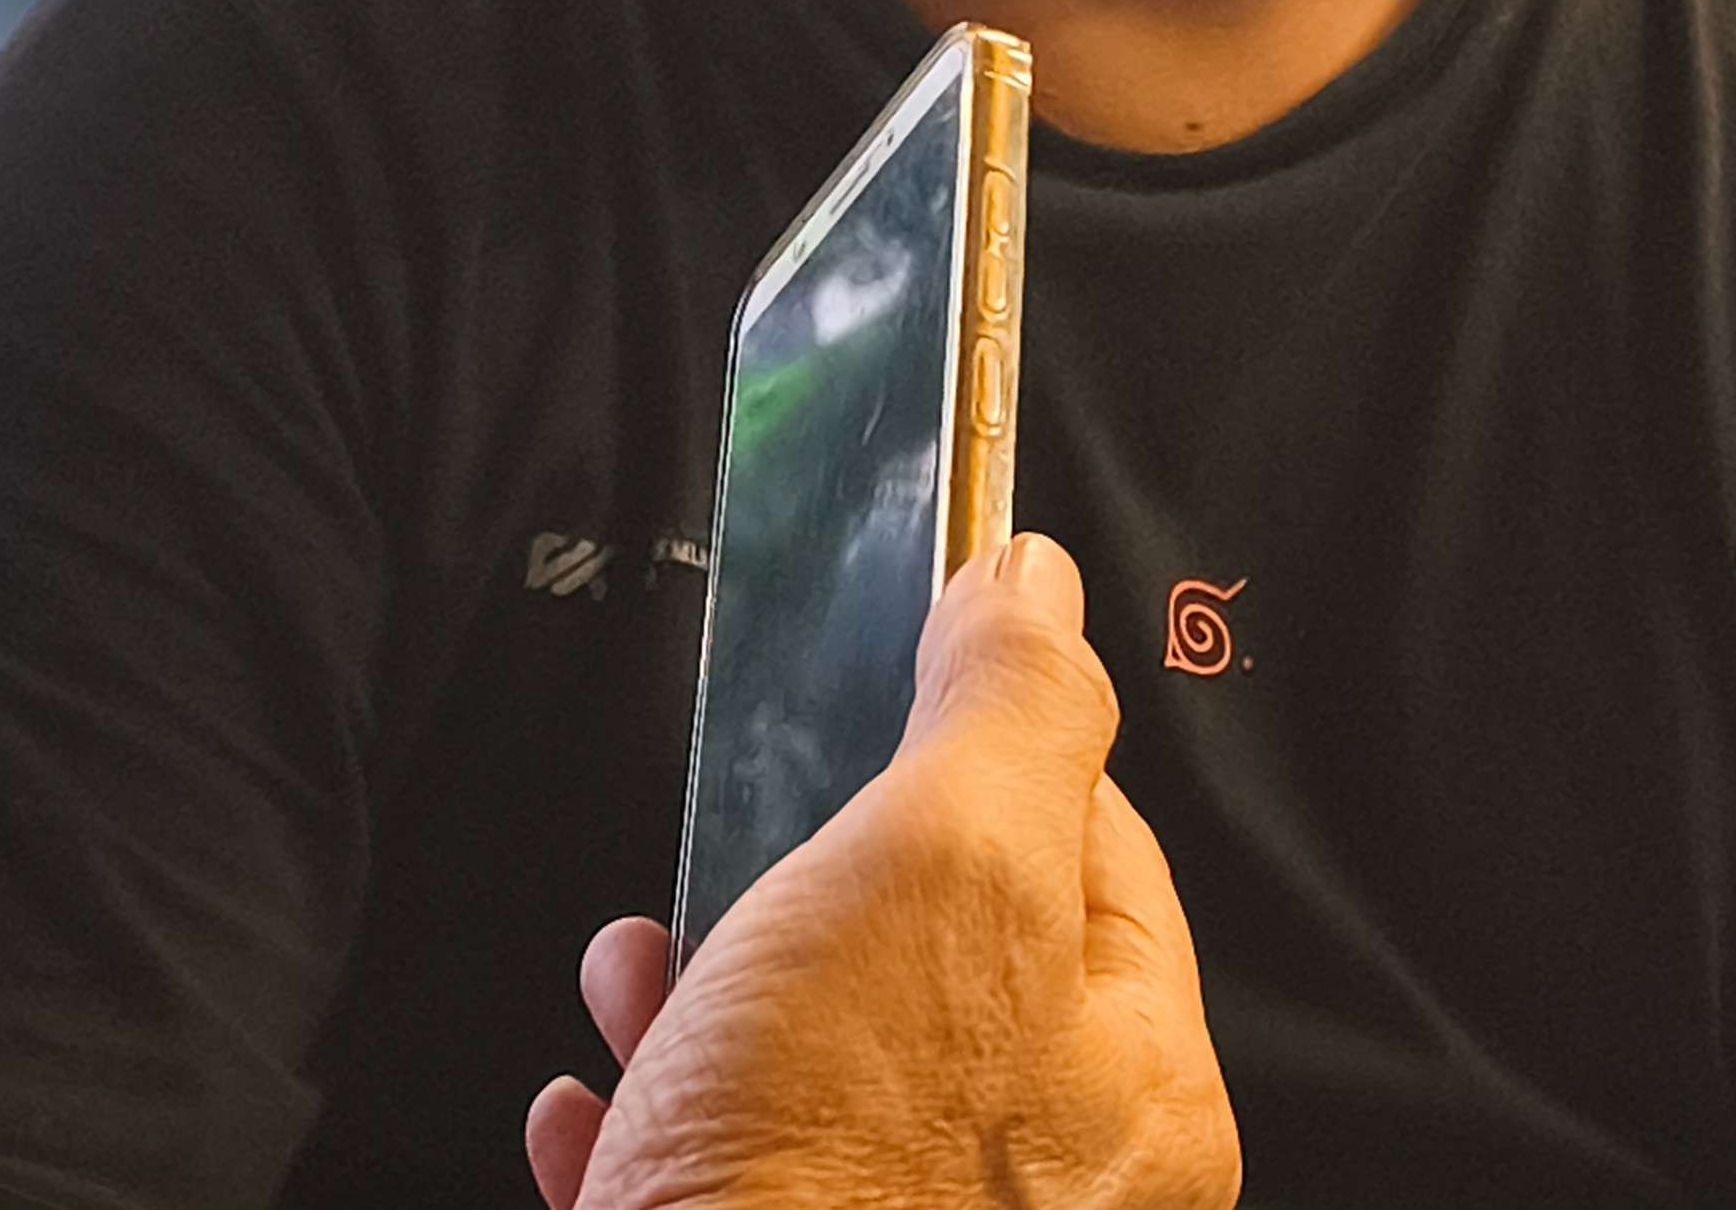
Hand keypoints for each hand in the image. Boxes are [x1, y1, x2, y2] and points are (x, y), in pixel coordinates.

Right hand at [524, 533, 1239, 1209]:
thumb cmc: (824, 1172)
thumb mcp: (937, 869)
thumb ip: (1005, 714)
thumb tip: (1040, 586)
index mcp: (1133, 1090)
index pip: (1092, 848)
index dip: (985, 744)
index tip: (899, 679)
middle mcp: (1050, 1193)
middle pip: (941, 964)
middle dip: (820, 875)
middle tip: (748, 827)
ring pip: (821, 1076)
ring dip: (718, 995)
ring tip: (644, 962)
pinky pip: (722, 1187)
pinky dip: (653, 1136)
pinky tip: (602, 1110)